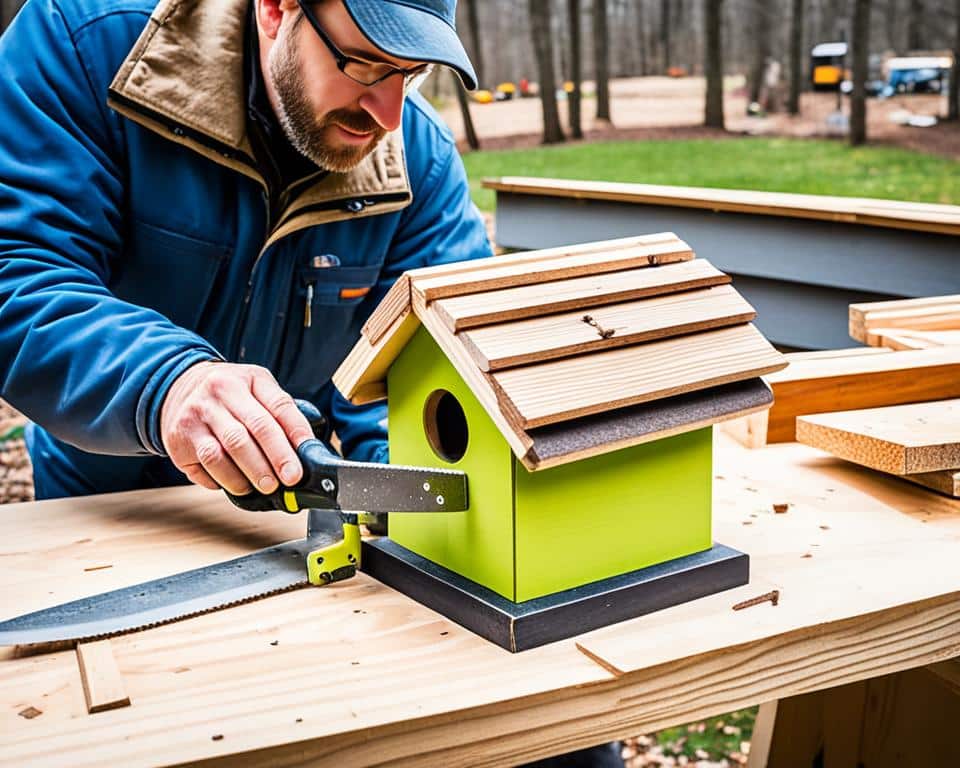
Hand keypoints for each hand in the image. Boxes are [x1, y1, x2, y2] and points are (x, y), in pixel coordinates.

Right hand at [160, 361, 314, 494]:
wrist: (179, 386)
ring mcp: (193, 417)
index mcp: (245, 379)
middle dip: (274, 459)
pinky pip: (204, 467)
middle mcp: (217, 394)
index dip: (295, 433)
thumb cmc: (229, 393)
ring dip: (247, 476)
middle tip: (289, 479)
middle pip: (250, 431)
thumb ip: (280, 411)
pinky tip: (236, 483)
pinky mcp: (177, 440)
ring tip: (264, 486)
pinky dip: (223, 481)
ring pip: (222, 454)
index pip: (277, 406)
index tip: (306, 457)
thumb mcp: (257, 387)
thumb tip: (306, 449)